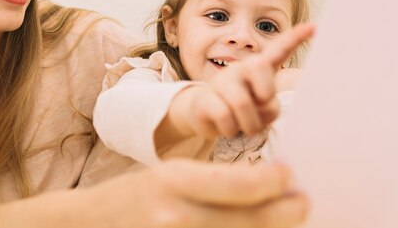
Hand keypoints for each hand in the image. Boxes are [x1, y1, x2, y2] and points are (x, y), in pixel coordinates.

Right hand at [84, 159, 308, 227]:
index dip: (275, 182)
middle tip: (303, 202)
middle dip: (286, 211)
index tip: (289, 175)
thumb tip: (266, 184)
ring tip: (283, 219)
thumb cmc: (137, 194)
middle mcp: (178, 216)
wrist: (94, 223)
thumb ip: (216, 181)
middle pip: (251, 219)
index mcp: (175, 180)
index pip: (241, 184)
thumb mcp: (173, 174)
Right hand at [165, 23, 313, 138]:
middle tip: (257, 114)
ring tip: (241, 124)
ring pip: (243, 105)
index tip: (314, 27)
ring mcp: (222, 80)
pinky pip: (225, 117)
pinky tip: (224, 124)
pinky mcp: (205, 96)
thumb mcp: (260, 106)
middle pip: (265, 89)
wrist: (203, 113)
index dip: (295, 39)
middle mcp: (241, 68)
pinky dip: (229, 128)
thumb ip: (268, 104)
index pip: (279, 50)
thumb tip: (265, 100)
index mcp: (259, 68)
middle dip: (266, 109)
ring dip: (247, 125)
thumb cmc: (240, 109)